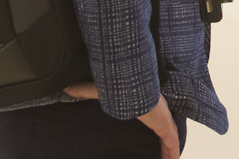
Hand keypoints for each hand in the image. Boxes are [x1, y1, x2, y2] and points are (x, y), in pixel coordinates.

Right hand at [62, 84, 179, 158]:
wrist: (134, 86)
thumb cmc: (120, 86)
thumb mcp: (101, 91)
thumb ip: (85, 91)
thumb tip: (67, 88)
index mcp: (146, 102)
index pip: (153, 115)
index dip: (154, 123)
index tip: (153, 129)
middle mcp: (158, 111)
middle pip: (164, 128)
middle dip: (164, 139)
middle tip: (161, 150)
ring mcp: (164, 119)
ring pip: (169, 138)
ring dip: (168, 150)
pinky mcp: (166, 127)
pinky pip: (172, 143)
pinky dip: (172, 153)